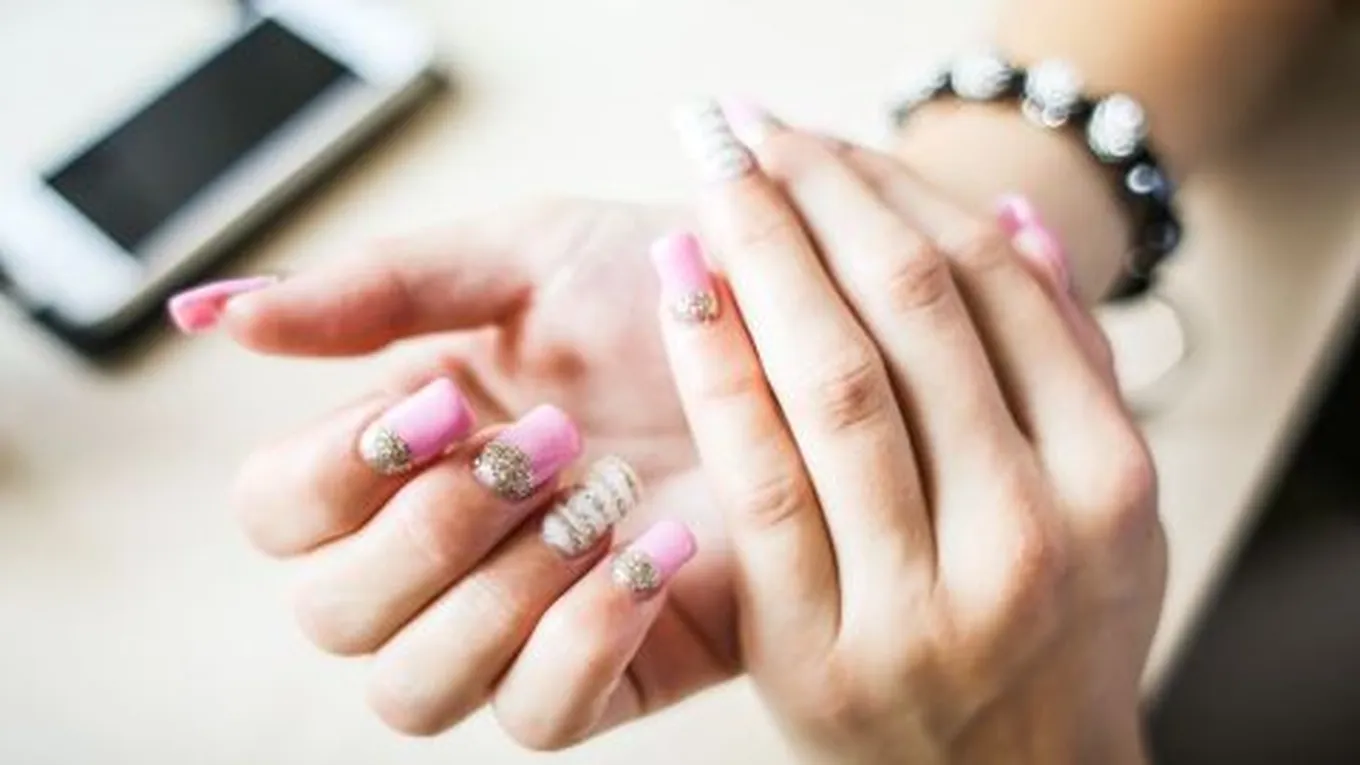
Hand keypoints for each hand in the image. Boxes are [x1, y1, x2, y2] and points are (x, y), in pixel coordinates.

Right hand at [204, 199, 743, 742]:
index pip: (276, 513)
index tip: (442, 405)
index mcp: (396, 451)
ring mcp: (521, 621)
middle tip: (545, 441)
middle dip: (430, 529)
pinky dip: (581, 640)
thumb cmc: (653, 290)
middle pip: (332, 617)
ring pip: (416, 692)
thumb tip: (213, 312)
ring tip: (601, 496)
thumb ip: (374, 289)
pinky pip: (540, 717)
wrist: (796, 333)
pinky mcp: (613, 671)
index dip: (334, 472)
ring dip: (495, 593)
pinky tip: (649, 553)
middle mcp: (440, 551)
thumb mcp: (519, 262)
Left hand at [654, 102, 1164, 762]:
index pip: (996, 288)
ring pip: (835, 384)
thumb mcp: (1114, 509)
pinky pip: (761, 482)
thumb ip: (1076, 367)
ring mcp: (921, 598)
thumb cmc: (1059, 637)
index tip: (827, 143)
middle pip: (914, 313)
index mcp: (1107, 481)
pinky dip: (719, 373)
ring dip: (764, 261)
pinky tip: (684, 292)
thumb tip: (1015, 221)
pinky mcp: (818, 649)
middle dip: (823, 200)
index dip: (899, 191)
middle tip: (754, 136)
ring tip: (713, 185)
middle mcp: (1026, 532)